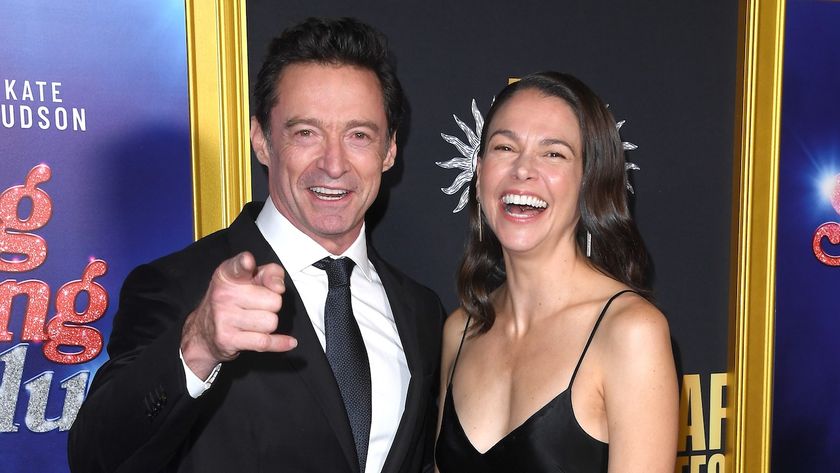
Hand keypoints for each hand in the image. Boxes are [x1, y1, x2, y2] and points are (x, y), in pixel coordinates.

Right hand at [180, 251, 296, 377]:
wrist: (204, 332)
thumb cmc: (232, 301)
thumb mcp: (247, 279)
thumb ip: (270, 273)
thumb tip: (278, 286)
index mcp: (228, 275)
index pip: (238, 267)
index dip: (245, 264)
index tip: (247, 262)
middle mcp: (223, 295)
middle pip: (274, 301)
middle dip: (272, 306)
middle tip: (258, 306)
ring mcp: (224, 317)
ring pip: (271, 322)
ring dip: (268, 324)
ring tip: (254, 321)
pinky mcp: (228, 339)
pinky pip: (265, 342)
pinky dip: (280, 343)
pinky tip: (288, 342)